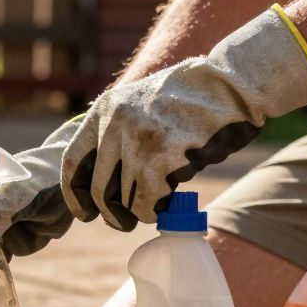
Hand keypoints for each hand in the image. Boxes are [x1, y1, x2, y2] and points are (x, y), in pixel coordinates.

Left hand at [61, 5, 306, 229]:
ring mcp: (138, 142)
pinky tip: (170, 199)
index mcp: (105, 109)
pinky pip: (150, 203)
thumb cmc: (191, 100)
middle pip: (99, 189)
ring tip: (160, 198)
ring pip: (126, 200)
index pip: (73, 161)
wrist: (232, 85)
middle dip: (111, 213)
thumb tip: (100, 184)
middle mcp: (115, 125)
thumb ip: (118, 132)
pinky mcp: (163, 159)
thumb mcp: (141, 103)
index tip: (85, 212)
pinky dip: (158, 209)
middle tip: (123, 222)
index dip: (75, 194)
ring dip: (142, 209)